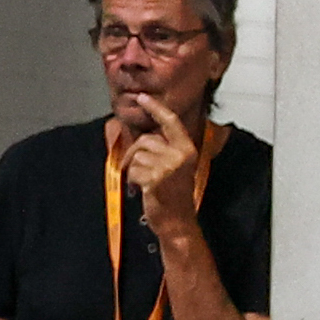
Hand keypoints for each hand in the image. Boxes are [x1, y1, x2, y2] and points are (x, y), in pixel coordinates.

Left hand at [122, 97, 201, 239]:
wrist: (177, 221)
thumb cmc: (173, 195)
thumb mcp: (176, 167)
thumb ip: (165, 149)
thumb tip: (145, 136)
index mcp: (187, 148)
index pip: (170, 121)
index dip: (155, 108)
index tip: (142, 98)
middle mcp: (180, 154)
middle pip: (146, 140)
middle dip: (135, 153)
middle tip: (138, 169)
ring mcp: (168, 166)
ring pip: (137, 156)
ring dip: (134, 169)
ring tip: (144, 182)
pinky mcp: (155, 179)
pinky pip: (133, 170)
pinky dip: (132, 180)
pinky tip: (141, 189)